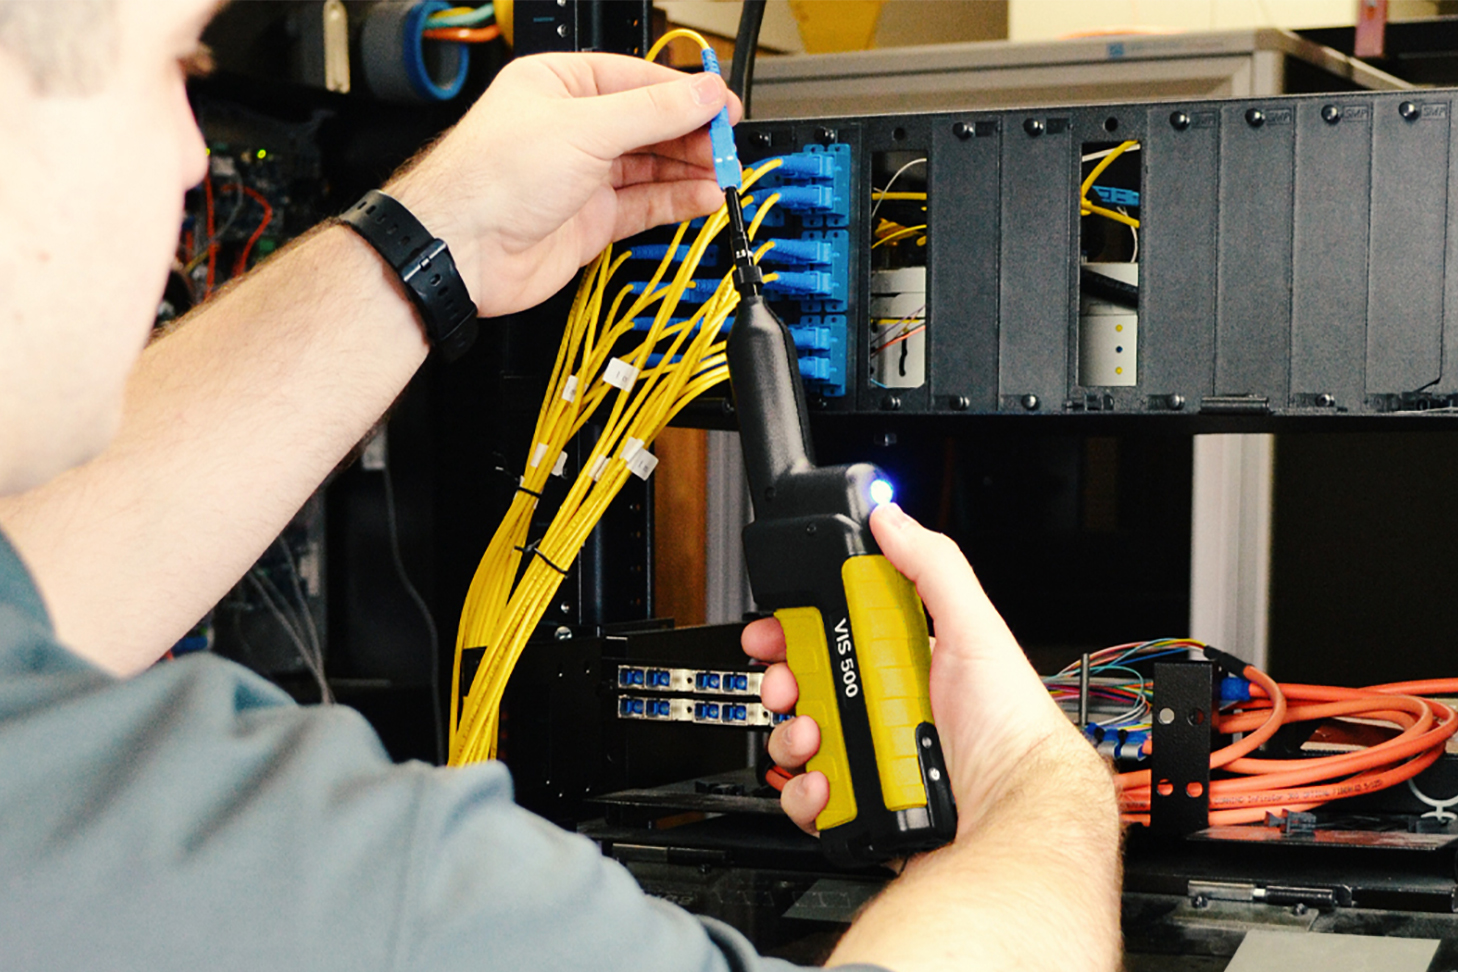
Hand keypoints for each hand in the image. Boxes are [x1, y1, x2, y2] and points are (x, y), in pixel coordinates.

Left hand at [385, 53, 738, 317]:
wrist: (463, 250)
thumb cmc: (491, 179)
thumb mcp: (585, 128)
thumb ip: (653, 112)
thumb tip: (702, 93)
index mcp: (560, 85)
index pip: (638, 80)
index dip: (684, 93)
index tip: (722, 106)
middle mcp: (573, 128)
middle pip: (650, 124)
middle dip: (691, 134)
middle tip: (727, 145)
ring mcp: (582, 176)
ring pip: (651, 167)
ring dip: (690, 171)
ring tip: (724, 174)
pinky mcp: (591, 220)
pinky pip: (645, 205)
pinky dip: (676, 202)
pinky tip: (703, 198)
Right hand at [742, 503, 1081, 837]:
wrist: (1013, 806)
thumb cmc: (1008, 723)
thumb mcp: (974, 626)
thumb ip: (932, 565)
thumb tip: (890, 516)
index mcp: (904, 661)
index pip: (836, 635)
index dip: (798, 630)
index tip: (774, 630)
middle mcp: (885, 708)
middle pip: (806, 687)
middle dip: (783, 683)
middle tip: (785, 685)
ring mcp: (871, 759)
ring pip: (800, 741)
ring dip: (791, 736)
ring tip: (814, 735)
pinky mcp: (861, 806)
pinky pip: (811, 796)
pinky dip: (805, 791)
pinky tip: (827, 782)